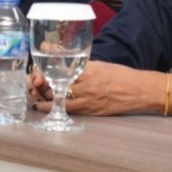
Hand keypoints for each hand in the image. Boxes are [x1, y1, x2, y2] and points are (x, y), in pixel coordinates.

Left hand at [30, 61, 152, 115]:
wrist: (140, 90)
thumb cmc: (122, 75)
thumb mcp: (101, 65)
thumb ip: (83, 65)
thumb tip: (67, 61)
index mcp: (89, 68)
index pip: (62, 67)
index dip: (47, 68)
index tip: (37, 68)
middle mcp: (87, 83)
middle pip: (57, 82)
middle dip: (42, 83)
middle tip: (32, 82)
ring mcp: (89, 98)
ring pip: (59, 97)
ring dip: (44, 96)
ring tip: (33, 95)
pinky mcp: (91, 110)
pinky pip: (68, 109)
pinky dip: (53, 107)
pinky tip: (42, 106)